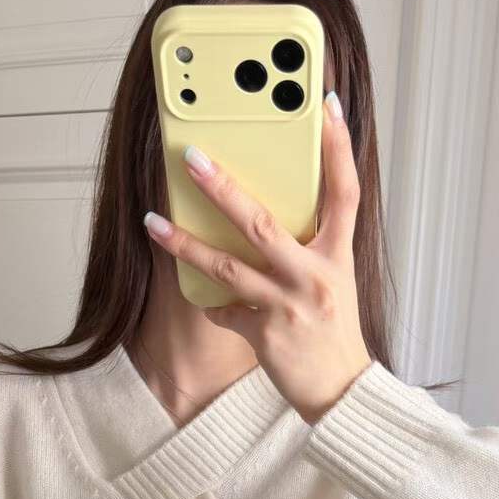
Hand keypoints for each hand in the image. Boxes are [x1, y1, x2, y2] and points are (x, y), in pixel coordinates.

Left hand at [142, 91, 372, 424]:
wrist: (341, 393)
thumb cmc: (334, 334)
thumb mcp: (334, 282)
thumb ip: (310, 248)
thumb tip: (272, 213)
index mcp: (338, 256)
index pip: (345, 192)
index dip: (338, 147)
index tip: (326, 104)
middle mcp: (315, 277)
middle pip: (264, 223)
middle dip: (223, 188)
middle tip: (192, 158)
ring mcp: (289, 307)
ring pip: (228, 267)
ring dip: (185, 244)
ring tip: (153, 222)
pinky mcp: (267, 336)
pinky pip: (225, 311)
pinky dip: (211, 304)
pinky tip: (202, 298)